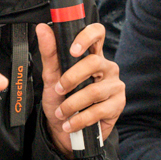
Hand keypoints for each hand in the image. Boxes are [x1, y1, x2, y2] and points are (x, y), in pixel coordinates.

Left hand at [35, 22, 124, 156]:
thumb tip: (42, 29)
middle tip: (58, 89)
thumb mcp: (51, 77)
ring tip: (62, 112)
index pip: (97, 34)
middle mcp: (107, 67)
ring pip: (94, 90)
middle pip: (94, 62)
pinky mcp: (118, 105)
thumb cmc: (61, 100)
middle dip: (71, 78)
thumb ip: (49, 53)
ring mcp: (115, 86)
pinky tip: (71, 123)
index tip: (72, 50)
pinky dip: (80, 119)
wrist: (64, 130)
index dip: (87, 37)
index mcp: (92, 55)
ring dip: (72, 104)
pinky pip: (99, 110)